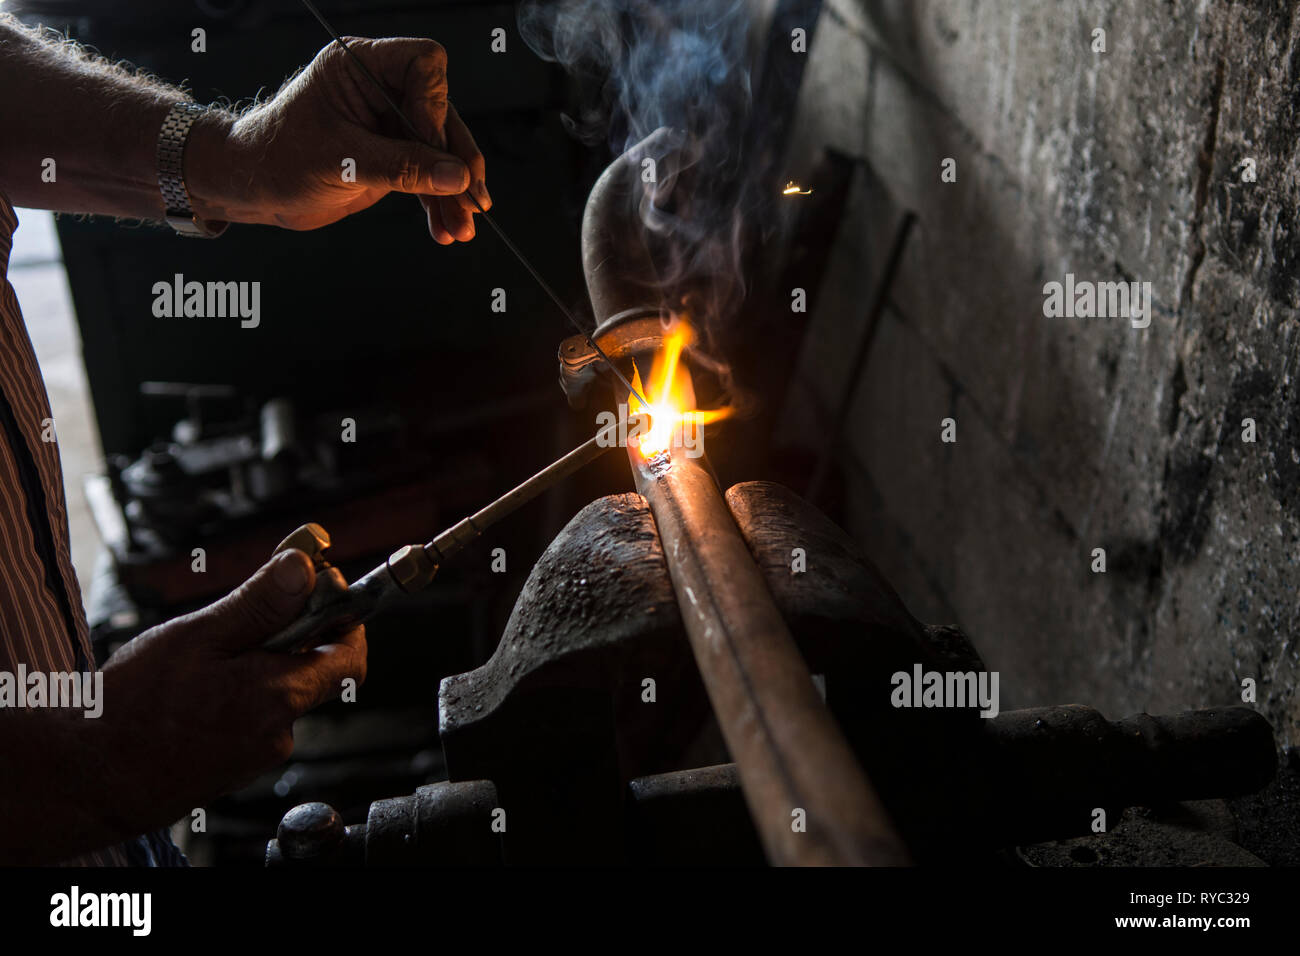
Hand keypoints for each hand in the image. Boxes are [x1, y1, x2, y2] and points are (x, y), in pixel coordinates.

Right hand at [97, 550, 365, 830]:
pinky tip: (193, 695)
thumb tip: (304, 567)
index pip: (351, 658)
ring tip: (203, 663)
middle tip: (247, 622)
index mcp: (280, 695)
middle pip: (314, 675)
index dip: (345, 623)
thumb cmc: (134, 708)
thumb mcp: (198, 636)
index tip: (323, 598)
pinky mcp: (235, 769)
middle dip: (289, 642)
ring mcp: (258, 756)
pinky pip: (253, 722)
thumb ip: (259, 603)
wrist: (88, 778)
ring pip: (278, 698)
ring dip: (256, 671)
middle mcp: (279, 733)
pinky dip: (236, 700)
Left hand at [188, 37, 490, 243]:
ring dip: (454, 192)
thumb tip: (456, 177)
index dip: (434, 105)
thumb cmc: (278, 156)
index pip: (423, 65)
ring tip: (461, 226)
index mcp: (360, 67)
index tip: (431, 146)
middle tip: (471, 199)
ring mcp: (388, 125)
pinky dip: (438, 203)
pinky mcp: (392, 157)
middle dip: (457, 161)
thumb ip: (402, 167)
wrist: (254, 187)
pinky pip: (427, 176)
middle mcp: (380, 90)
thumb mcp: (342, 162)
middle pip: (441, 114)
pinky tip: (445, 228)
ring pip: (440, 152)